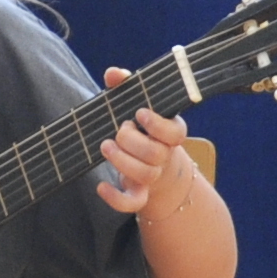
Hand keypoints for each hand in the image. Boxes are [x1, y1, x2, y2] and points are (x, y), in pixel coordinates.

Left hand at [93, 69, 202, 217]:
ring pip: (145, 175)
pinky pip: (132, 204)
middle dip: (131, 141)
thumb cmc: (140, 128)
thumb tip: (113, 73)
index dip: (158, 125)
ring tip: (105, 146)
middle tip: (118, 130)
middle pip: (155, 154)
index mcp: (169, 133)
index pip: (175, 133)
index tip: (139, 113)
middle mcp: (164, 156)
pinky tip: (101, 186)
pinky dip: (115, 198)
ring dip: (122, 161)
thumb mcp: (133, 104)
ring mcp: (153, 176)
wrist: (149, 163)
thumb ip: (124, 87)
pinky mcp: (139, 194)